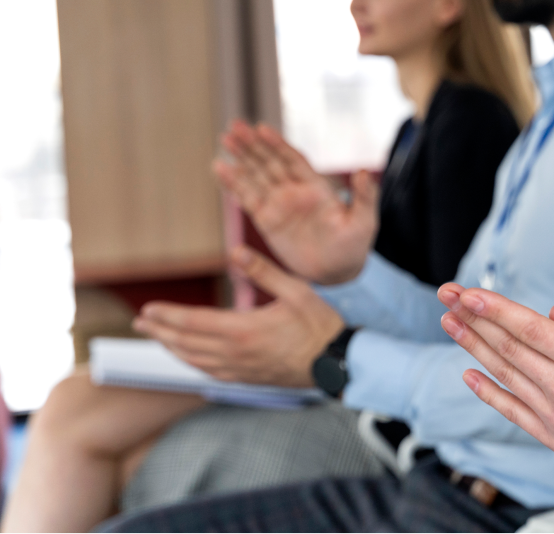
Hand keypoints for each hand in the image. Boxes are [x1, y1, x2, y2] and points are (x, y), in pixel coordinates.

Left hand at [133, 247, 344, 386]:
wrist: (335, 364)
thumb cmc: (319, 325)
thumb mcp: (297, 291)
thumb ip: (264, 271)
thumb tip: (235, 251)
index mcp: (243, 330)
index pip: (192, 323)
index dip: (167, 316)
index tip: (148, 308)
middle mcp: (235, 353)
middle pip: (185, 343)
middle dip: (160, 331)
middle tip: (141, 321)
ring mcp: (239, 369)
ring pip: (193, 360)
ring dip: (170, 347)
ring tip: (156, 336)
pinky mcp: (246, 379)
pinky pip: (208, 372)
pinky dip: (190, 362)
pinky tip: (186, 356)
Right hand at [213, 120, 378, 284]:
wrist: (339, 272)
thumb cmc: (355, 245)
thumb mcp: (365, 221)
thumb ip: (365, 196)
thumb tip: (364, 172)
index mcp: (317, 187)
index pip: (294, 160)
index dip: (278, 144)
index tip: (261, 128)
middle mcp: (295, 191)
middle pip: (270, 162)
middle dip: (253, 145)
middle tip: (235, 126)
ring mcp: (280, 205)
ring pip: (256, 176)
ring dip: (241, 159)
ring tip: (225, 139)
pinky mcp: (267, 221)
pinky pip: (248, 199)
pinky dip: (234, 184)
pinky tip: (221, 168)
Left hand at [437, 283, 553, 515]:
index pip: (533, 331)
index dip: (498, 309)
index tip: (470, 293)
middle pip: (510, 348)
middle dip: (475, 318)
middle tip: (448, 296)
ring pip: (506, 375)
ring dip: (474, 346)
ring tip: (450, 323)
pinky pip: (513, 411)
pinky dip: (488, 391)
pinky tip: (470, 375)